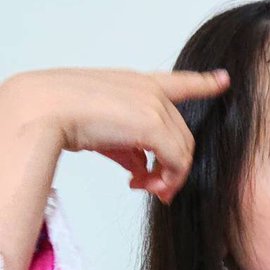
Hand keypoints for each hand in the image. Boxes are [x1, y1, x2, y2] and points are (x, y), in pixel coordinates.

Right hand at [1, 66, 229, 203]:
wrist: (46, 109)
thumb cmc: (63, 116)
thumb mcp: (103, 130)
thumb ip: (128, 147)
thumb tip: (140, 170)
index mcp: (137, 83)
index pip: (179, 82)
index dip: (204, 83)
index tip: (223, 80)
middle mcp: (151, 91)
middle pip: (182, 136)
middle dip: (173, 167)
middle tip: (156, 189)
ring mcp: (155, 106)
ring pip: (182, 151)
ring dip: (169, 177)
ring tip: (148, 190)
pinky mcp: (154, 125)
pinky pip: (175, 161)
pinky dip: (165, 179)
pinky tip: (142, 185)